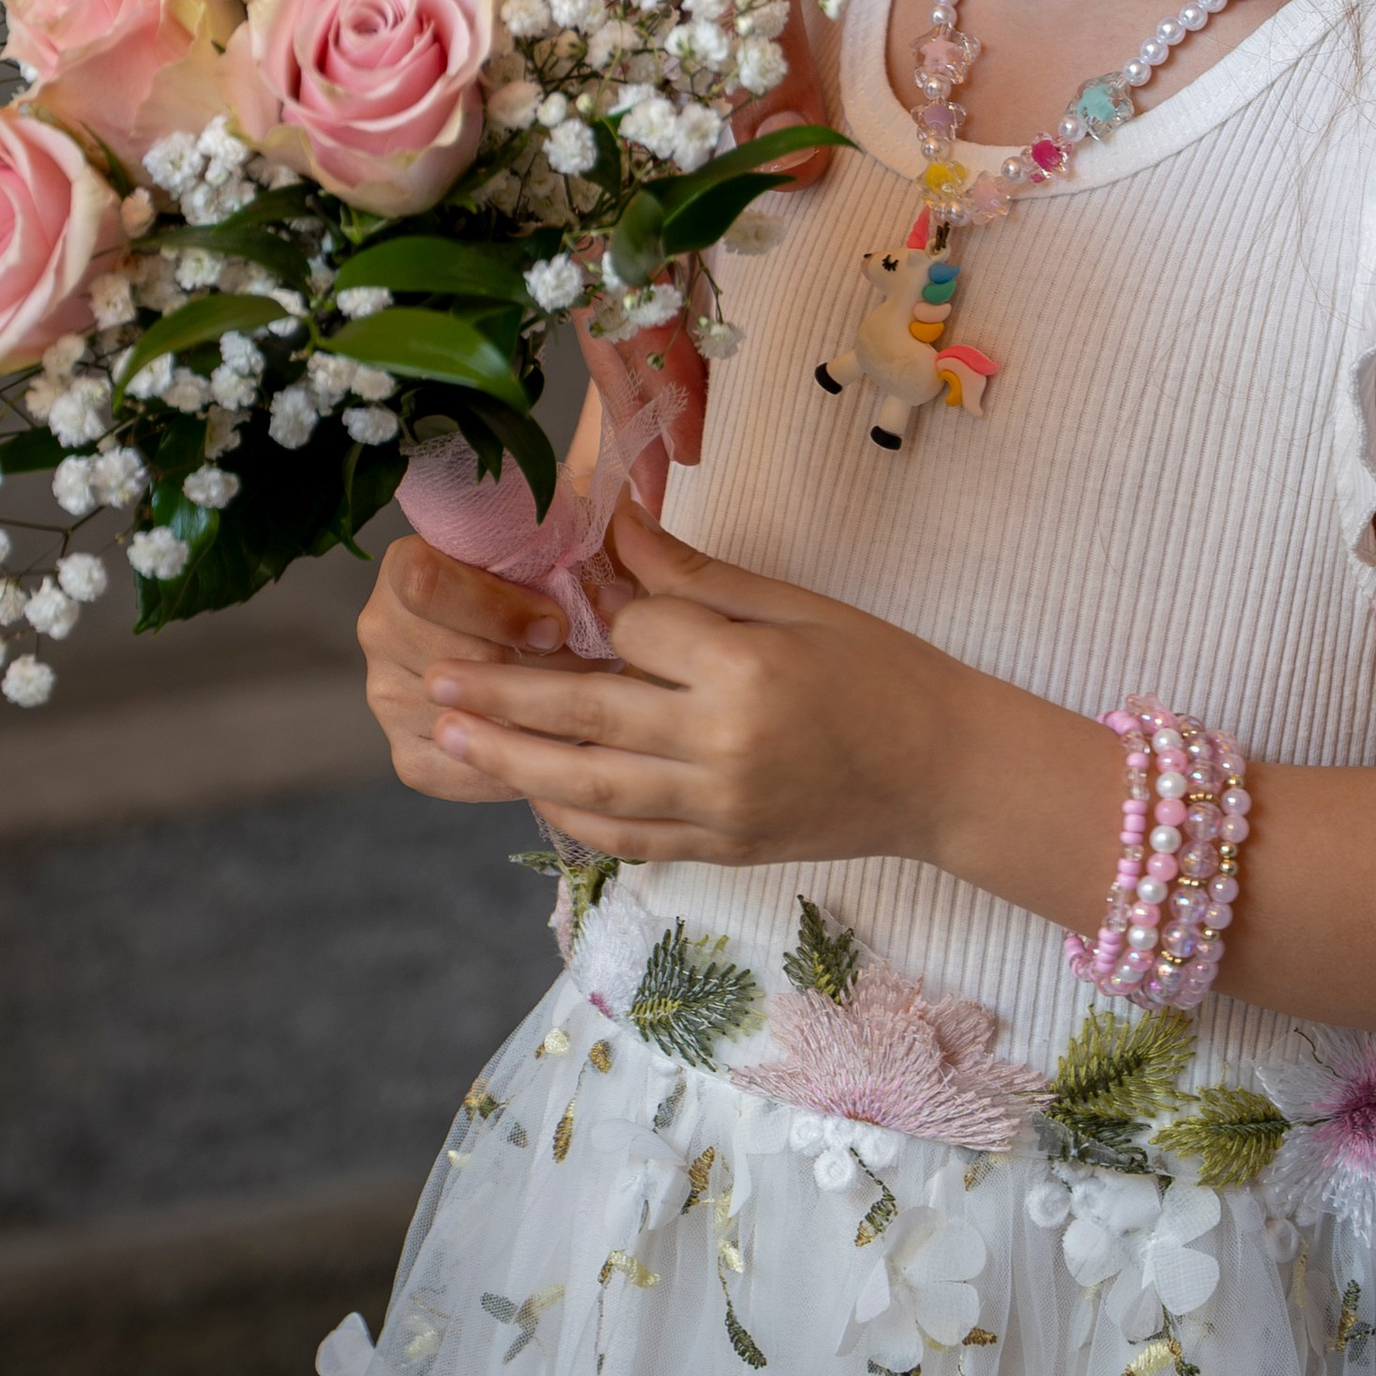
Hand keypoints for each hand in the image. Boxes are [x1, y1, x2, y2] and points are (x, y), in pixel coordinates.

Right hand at [358, 532, 578, 803]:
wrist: (518, 629)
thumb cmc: (541, 580)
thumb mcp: (547, 552)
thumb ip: (560, 561)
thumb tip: (598, 598)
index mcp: (406, 566)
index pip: (427, 585)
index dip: (497, 608)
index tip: (556, 626)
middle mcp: (382, 630)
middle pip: (458, 662)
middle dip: (537, 671)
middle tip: (594, 671)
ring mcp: (387, 697)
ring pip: (465, 720)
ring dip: (534, 719)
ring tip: (583, 704)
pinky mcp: (408, 754)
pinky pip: (461, 773)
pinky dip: (514, 764)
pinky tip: (551, 745)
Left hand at [416, 504, 970, 863]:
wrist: (944, 772)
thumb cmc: (882, 670)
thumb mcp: (797, 605)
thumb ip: (696, 577)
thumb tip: (615, 526)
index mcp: (746, 671)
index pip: (641, 633)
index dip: (608, 603)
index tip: (577, 576)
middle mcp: (722, 747)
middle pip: (588, 716)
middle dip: (502, 697)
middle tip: (431, 678)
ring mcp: (716, 809)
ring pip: (590, 788)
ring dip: (512, 762)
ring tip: (449, 736)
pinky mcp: (719, 849)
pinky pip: (628, 837)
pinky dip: (574, 816)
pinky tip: (531, 791)